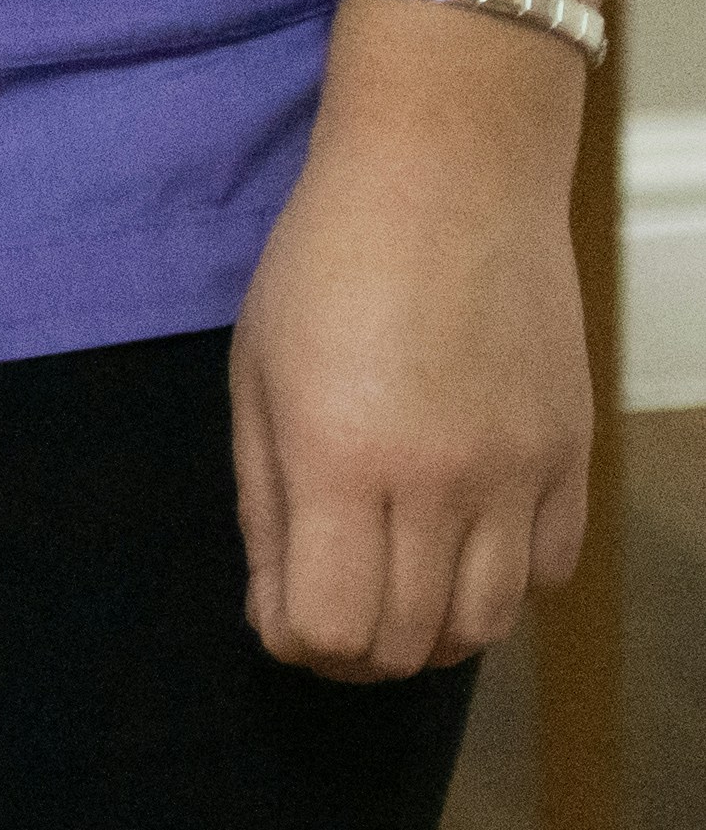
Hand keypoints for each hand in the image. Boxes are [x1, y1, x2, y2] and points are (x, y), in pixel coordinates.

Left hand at [229, 2, 597, 680]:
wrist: (448, 178)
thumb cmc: (325, 265)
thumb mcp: (257, 378)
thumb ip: (266, 504)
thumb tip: (277, 611)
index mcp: (340, 459)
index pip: (329, 627)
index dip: (298, 641)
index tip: (280, 613)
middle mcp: (440, 482)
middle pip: (410, 643)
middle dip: (358, 651)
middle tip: (332, 611)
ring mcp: (519, 472)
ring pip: (488, 624)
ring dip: (434, 628)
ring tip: (395, 584)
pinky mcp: (573, 454)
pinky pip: (550, 572)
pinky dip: (504, 583)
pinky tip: (463, 542)